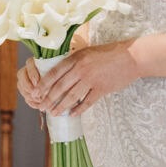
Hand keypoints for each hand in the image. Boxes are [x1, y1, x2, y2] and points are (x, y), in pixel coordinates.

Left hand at [23, 41, 140, 116]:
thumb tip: (59, 73)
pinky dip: (79, 109)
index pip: (54, 72)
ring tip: (53, 113)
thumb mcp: (88, 52)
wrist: (130, 57)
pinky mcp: (102, 89)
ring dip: (61, 106)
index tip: (35, 92)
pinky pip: (87, 102)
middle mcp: (81, 68)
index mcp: (76, 57)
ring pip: (71, 96)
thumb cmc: (108, 53)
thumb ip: (74, 61)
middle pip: (60, 86)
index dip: (43, 84)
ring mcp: (92, 79)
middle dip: (49, 98)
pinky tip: (72, 114)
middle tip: (41, 107)